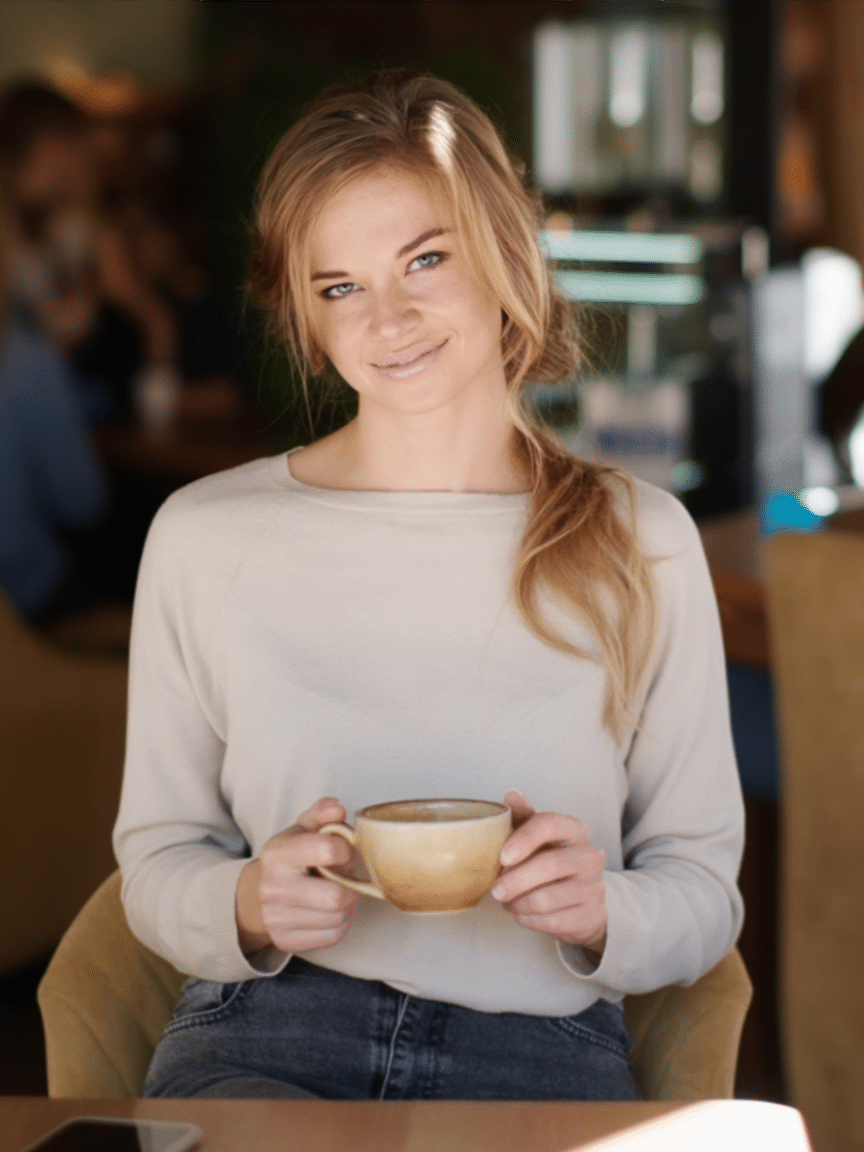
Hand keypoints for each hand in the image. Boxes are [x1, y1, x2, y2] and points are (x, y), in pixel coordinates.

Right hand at [235, 797, 359, 956]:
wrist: (259, 892)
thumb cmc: (291, 856)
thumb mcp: (303, 828)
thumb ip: (323, 813)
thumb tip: (339, 808)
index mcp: (277, 854)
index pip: (327, 850)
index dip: (346, 849)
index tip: (343, 850)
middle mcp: (272, 888)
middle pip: (335, 896)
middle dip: (349, 886)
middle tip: (343, 878)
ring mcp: (276, 918)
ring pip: (338, 918)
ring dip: (346, 905)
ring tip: (336, 892)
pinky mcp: (286, 941)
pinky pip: (333, 936)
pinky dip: (340, 923)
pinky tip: (329, 910)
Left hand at [491, 791, 607, 957]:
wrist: (585, 896)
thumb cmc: (553, 857)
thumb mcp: (539, 834)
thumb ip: (524, 815)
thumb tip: (511, 795)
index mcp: (575, 829)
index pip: (549, 824)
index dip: (523, 839)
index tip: (502, 857)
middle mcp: (590, 855)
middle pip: (550, 865)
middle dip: (516, 880)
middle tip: (495, 891)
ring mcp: (595, 886)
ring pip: (549, 898)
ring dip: (519, 903)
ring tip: (507, 902)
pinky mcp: (592, 915)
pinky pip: (553, 921)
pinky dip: (530, 919)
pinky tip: (521, 913)